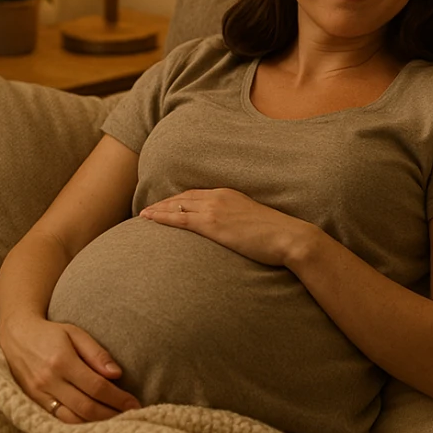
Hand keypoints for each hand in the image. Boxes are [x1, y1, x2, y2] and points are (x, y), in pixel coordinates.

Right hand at [0, 315, 141, 423]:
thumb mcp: (75, 333)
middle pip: (86, 407)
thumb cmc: (51, 333)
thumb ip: (96, 353)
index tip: (135, 403)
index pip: (96, 387)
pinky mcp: (33, 402)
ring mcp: (38, 394)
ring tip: (116, 422)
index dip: (118, 398)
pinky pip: (59, 419)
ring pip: (72, 418)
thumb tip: (117, 374)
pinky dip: (78, 425)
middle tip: (131, 416)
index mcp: (62, 361)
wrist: (16, 336)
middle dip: (112, 414)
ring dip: (96, 424)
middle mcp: (48, 381)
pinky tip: (94, 424)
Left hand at [140, 188, 313, 266]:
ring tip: (143, 216)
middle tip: (148, 210)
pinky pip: (180, 220)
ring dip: (158, 210)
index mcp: (230, 195)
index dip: (179, 200)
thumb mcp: (255, 223)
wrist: (289, 237)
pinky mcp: (213, 224)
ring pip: (177, 206)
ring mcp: (215, 209)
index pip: (197, 195)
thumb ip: (240, 222)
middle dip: (164, 203)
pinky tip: (150, 220)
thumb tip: (235, 233)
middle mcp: (219, 197)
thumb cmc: (277, 235)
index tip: (166, 205)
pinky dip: (162, 218)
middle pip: (183, 198)